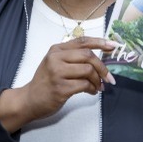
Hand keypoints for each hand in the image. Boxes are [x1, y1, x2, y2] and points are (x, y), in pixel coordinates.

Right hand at [0, 37, 117, 132]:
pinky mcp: (60, 88)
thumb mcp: (56, 63)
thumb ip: (74, 56)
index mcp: (56, 50)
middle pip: (88, 56)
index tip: (113, 46)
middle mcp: (55, 58)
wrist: (29, 100)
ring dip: (97, 80)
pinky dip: (92, 88)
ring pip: (88, 70)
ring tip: (98, 86)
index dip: (100, 42)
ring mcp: (57, 73)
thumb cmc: (47, 81)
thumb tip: (102, 53)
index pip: (82, 41)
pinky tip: (92, 91)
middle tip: (109, 77)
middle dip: (102, 67)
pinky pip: (84, 85)